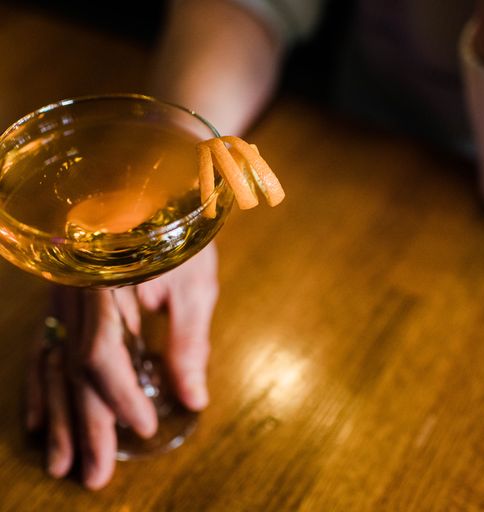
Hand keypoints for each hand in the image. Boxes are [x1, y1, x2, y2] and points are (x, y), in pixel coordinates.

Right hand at [25, 243, 217, 489]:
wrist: (152, 190)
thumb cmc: (179, 235)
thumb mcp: (194, 287)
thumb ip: (188, 344)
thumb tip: (192, 400)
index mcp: (107, 286)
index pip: (102, 355)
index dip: (121, 398)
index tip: (145, 427)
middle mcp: (75, 295)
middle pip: (73, 369)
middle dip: (85, 425)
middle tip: (94, 475)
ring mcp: (64, 297)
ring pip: (53, 365)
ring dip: (59, 416)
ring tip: (61, 462)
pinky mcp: (65, 300)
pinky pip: (46, 348)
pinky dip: (43, 386)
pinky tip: (39, 417)